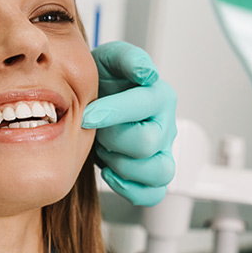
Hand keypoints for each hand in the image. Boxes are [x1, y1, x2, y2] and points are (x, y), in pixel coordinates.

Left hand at [82, 42, 176, 205]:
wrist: (94, 100)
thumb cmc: (103, 81)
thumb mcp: (110, 59)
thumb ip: (128, 59)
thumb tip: (146, 72)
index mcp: (159, 96)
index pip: (144, 106)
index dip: (112, 112)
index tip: (86, 115)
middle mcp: (165, 124)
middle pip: (147, 143)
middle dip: (113, 138)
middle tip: (96, 131)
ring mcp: (162, 151)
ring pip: (159, 172)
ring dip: (124, 166)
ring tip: (105, 151)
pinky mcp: (152, 172)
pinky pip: (153, 193)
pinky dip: (131, 189)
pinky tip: (110, 172)